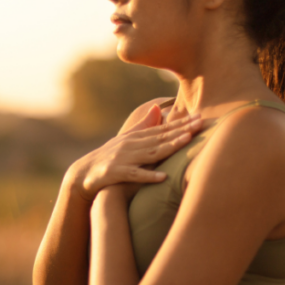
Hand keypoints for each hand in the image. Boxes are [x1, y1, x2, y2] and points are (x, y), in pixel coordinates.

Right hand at [68, 105, 203, 201]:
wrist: (84, 173)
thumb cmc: (109, 157)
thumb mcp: (126, 139)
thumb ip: (144, 125)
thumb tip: (158, 107)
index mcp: (136, 137)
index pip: (163, 129)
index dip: (182, 123)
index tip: (200, 117)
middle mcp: (132, 145)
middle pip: (161, 137)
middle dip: (182, 130)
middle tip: (201, 124)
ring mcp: (124, 158)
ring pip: (151, 152)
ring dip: (169, 147)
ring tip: (187, 141)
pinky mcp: (116, 173)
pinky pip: (134, 175)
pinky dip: (148, 176)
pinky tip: (162, 177)